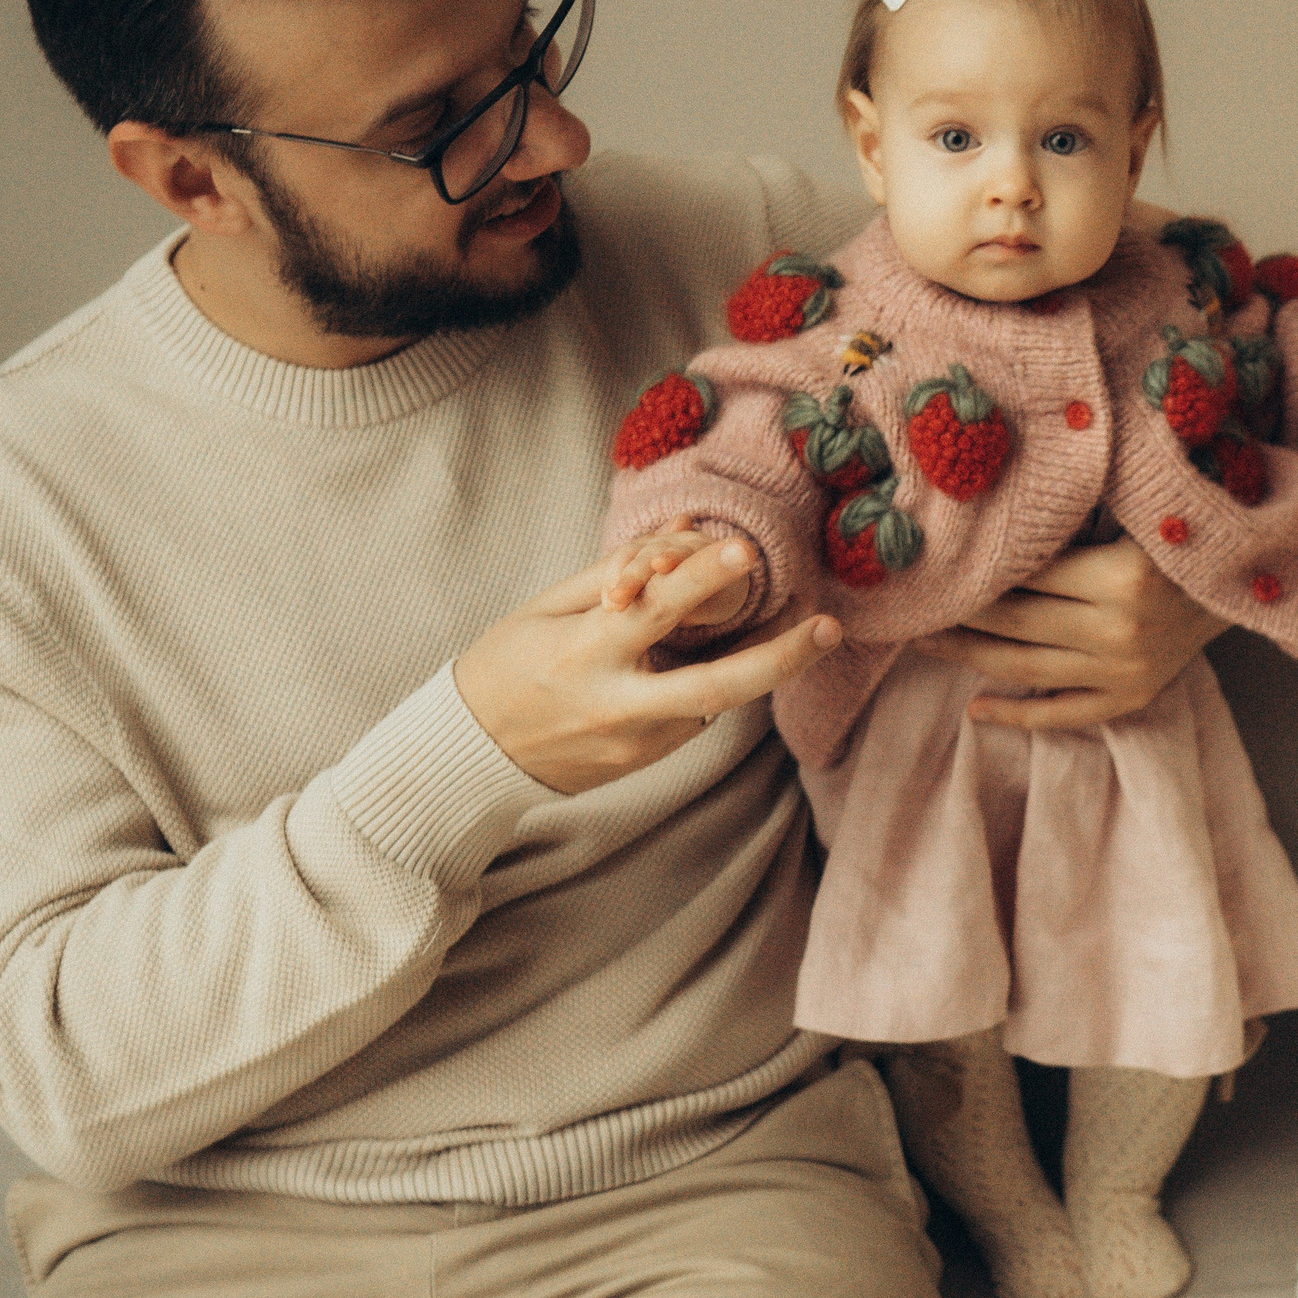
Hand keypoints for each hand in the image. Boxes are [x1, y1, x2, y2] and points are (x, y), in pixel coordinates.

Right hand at [456, 538, 841, 794]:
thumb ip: (616, 574)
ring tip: (778, 632)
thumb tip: (681, 534)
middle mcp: (616, 705)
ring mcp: (635, 744)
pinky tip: (689, 670)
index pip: (655, 611)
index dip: (702, 578)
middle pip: (713, 687)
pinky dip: (699, 688)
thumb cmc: (503, 664)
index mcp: (584, 653)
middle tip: (829, 629)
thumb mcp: (544, 609)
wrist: (467, 757)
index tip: (746, 549)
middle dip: (779, 659)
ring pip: (711, 700)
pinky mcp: (645, 764)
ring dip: (741, 664)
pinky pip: (690, 717)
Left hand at [913, 537, 1225, 728]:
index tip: (935, 564)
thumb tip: (1000, 504)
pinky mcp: (1133, 696)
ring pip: (1027, 667)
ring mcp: (1125, 669)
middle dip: (957, 616)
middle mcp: (1120, 629)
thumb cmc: (1185, 532)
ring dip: (968, 658)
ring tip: (923, 645)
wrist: (1249, 580)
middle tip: (909, 606)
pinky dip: (1018, 714)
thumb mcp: (1137, 509)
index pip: (1028, 575)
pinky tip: (976, 709)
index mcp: (1122, 575)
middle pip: (1015, 624)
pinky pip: (1064, 713)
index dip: (978, 571)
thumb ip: (1077, 511)